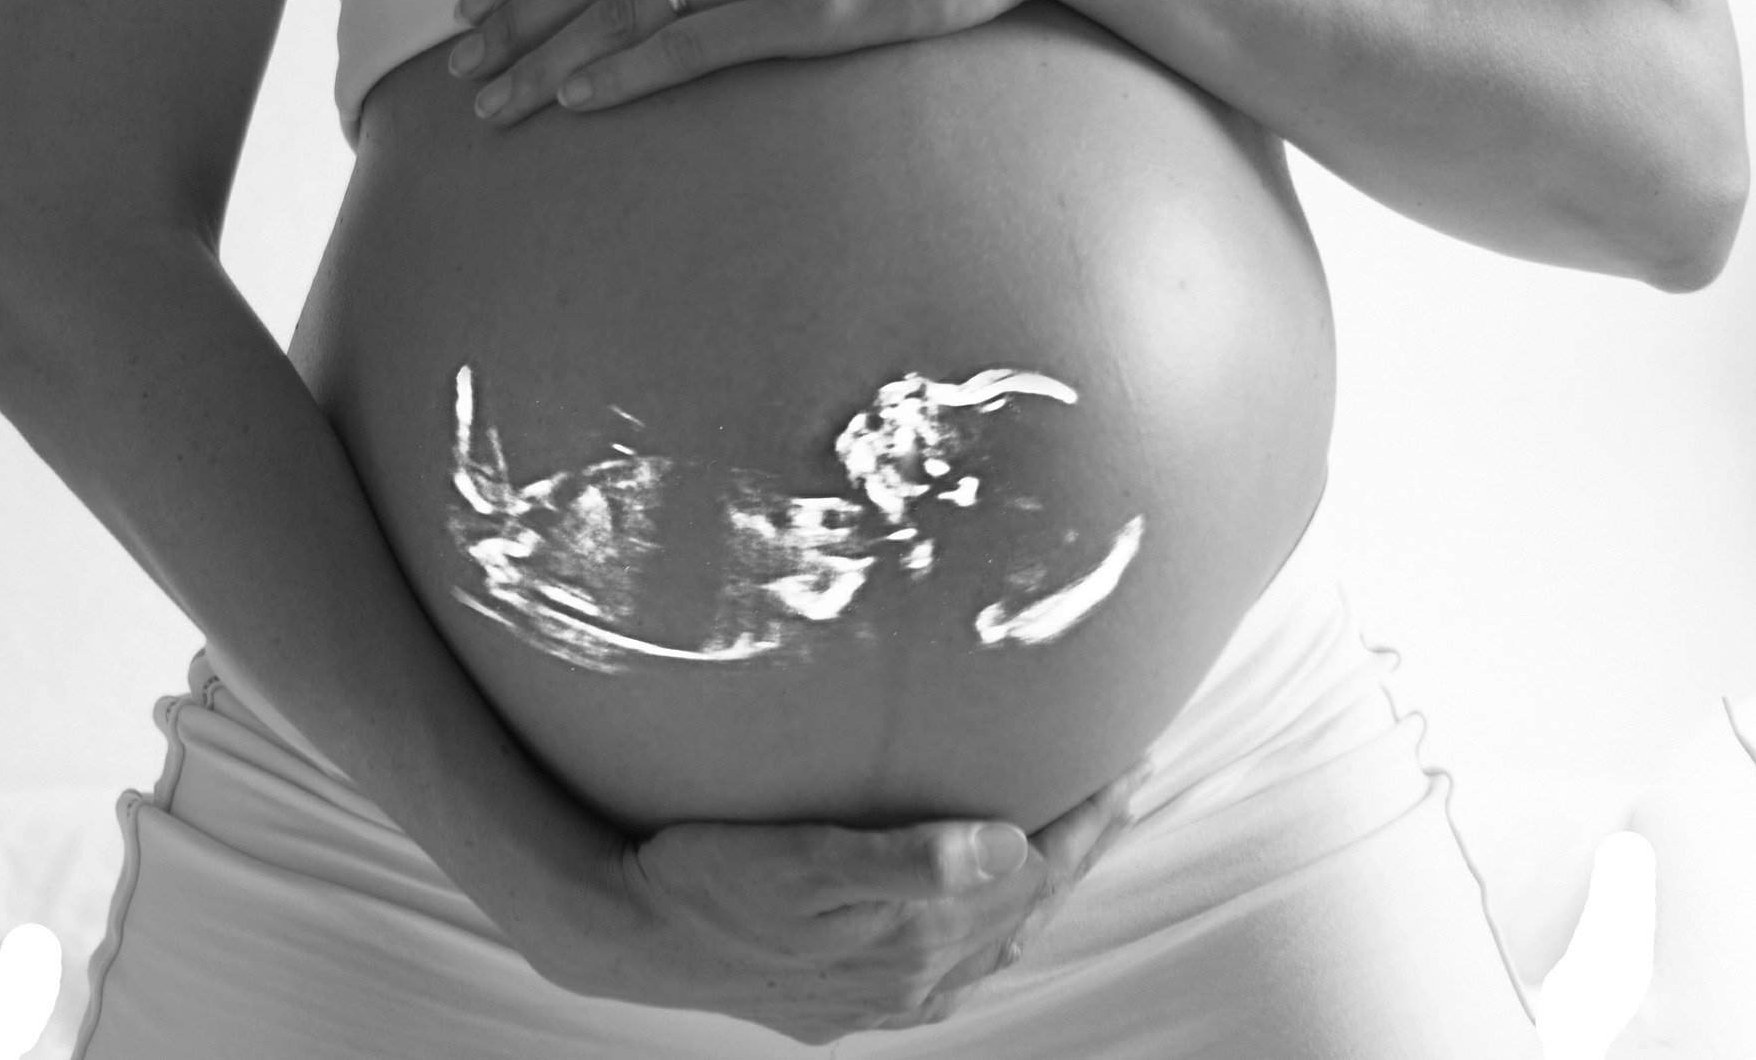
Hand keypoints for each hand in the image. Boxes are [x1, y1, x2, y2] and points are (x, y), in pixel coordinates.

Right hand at [542, 758, 1155, 1047]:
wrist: (627, 933)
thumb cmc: (710, 879)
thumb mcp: (802, 864)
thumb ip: (907, 862)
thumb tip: (1001, 848)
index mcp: (917, 943)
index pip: (1034, 874)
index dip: (1087, 819)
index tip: (1128, 761)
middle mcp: (915, 978)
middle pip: (1027, 907)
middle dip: (1081, 845)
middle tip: (1124, 780)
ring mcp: (884, 993)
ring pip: (995, 937)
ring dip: (1042, 883)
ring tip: (1074, 830)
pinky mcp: (849, 995)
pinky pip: (950, 961)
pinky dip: (989, 922)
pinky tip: (984, 900)